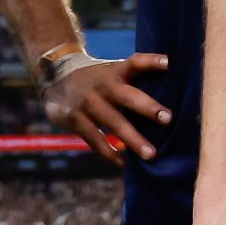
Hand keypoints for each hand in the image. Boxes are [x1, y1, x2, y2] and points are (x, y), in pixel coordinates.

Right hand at [42, 52, 170, 164]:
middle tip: (168, 119)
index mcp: (116, 72)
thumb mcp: (112, 72)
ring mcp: (88, 102)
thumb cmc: (96, 79)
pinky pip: (95, 139)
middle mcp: (104, 85)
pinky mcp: (75, 118)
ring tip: (151, 155)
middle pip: (129, 96)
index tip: (168, 63)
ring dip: (133, 140)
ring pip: (114, 123)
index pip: (135, 62)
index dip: (151, 62)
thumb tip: (171, 97)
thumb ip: (134, 81)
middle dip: (148, 108)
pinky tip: (124, 163)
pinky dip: (110, 153)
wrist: (54, 77)